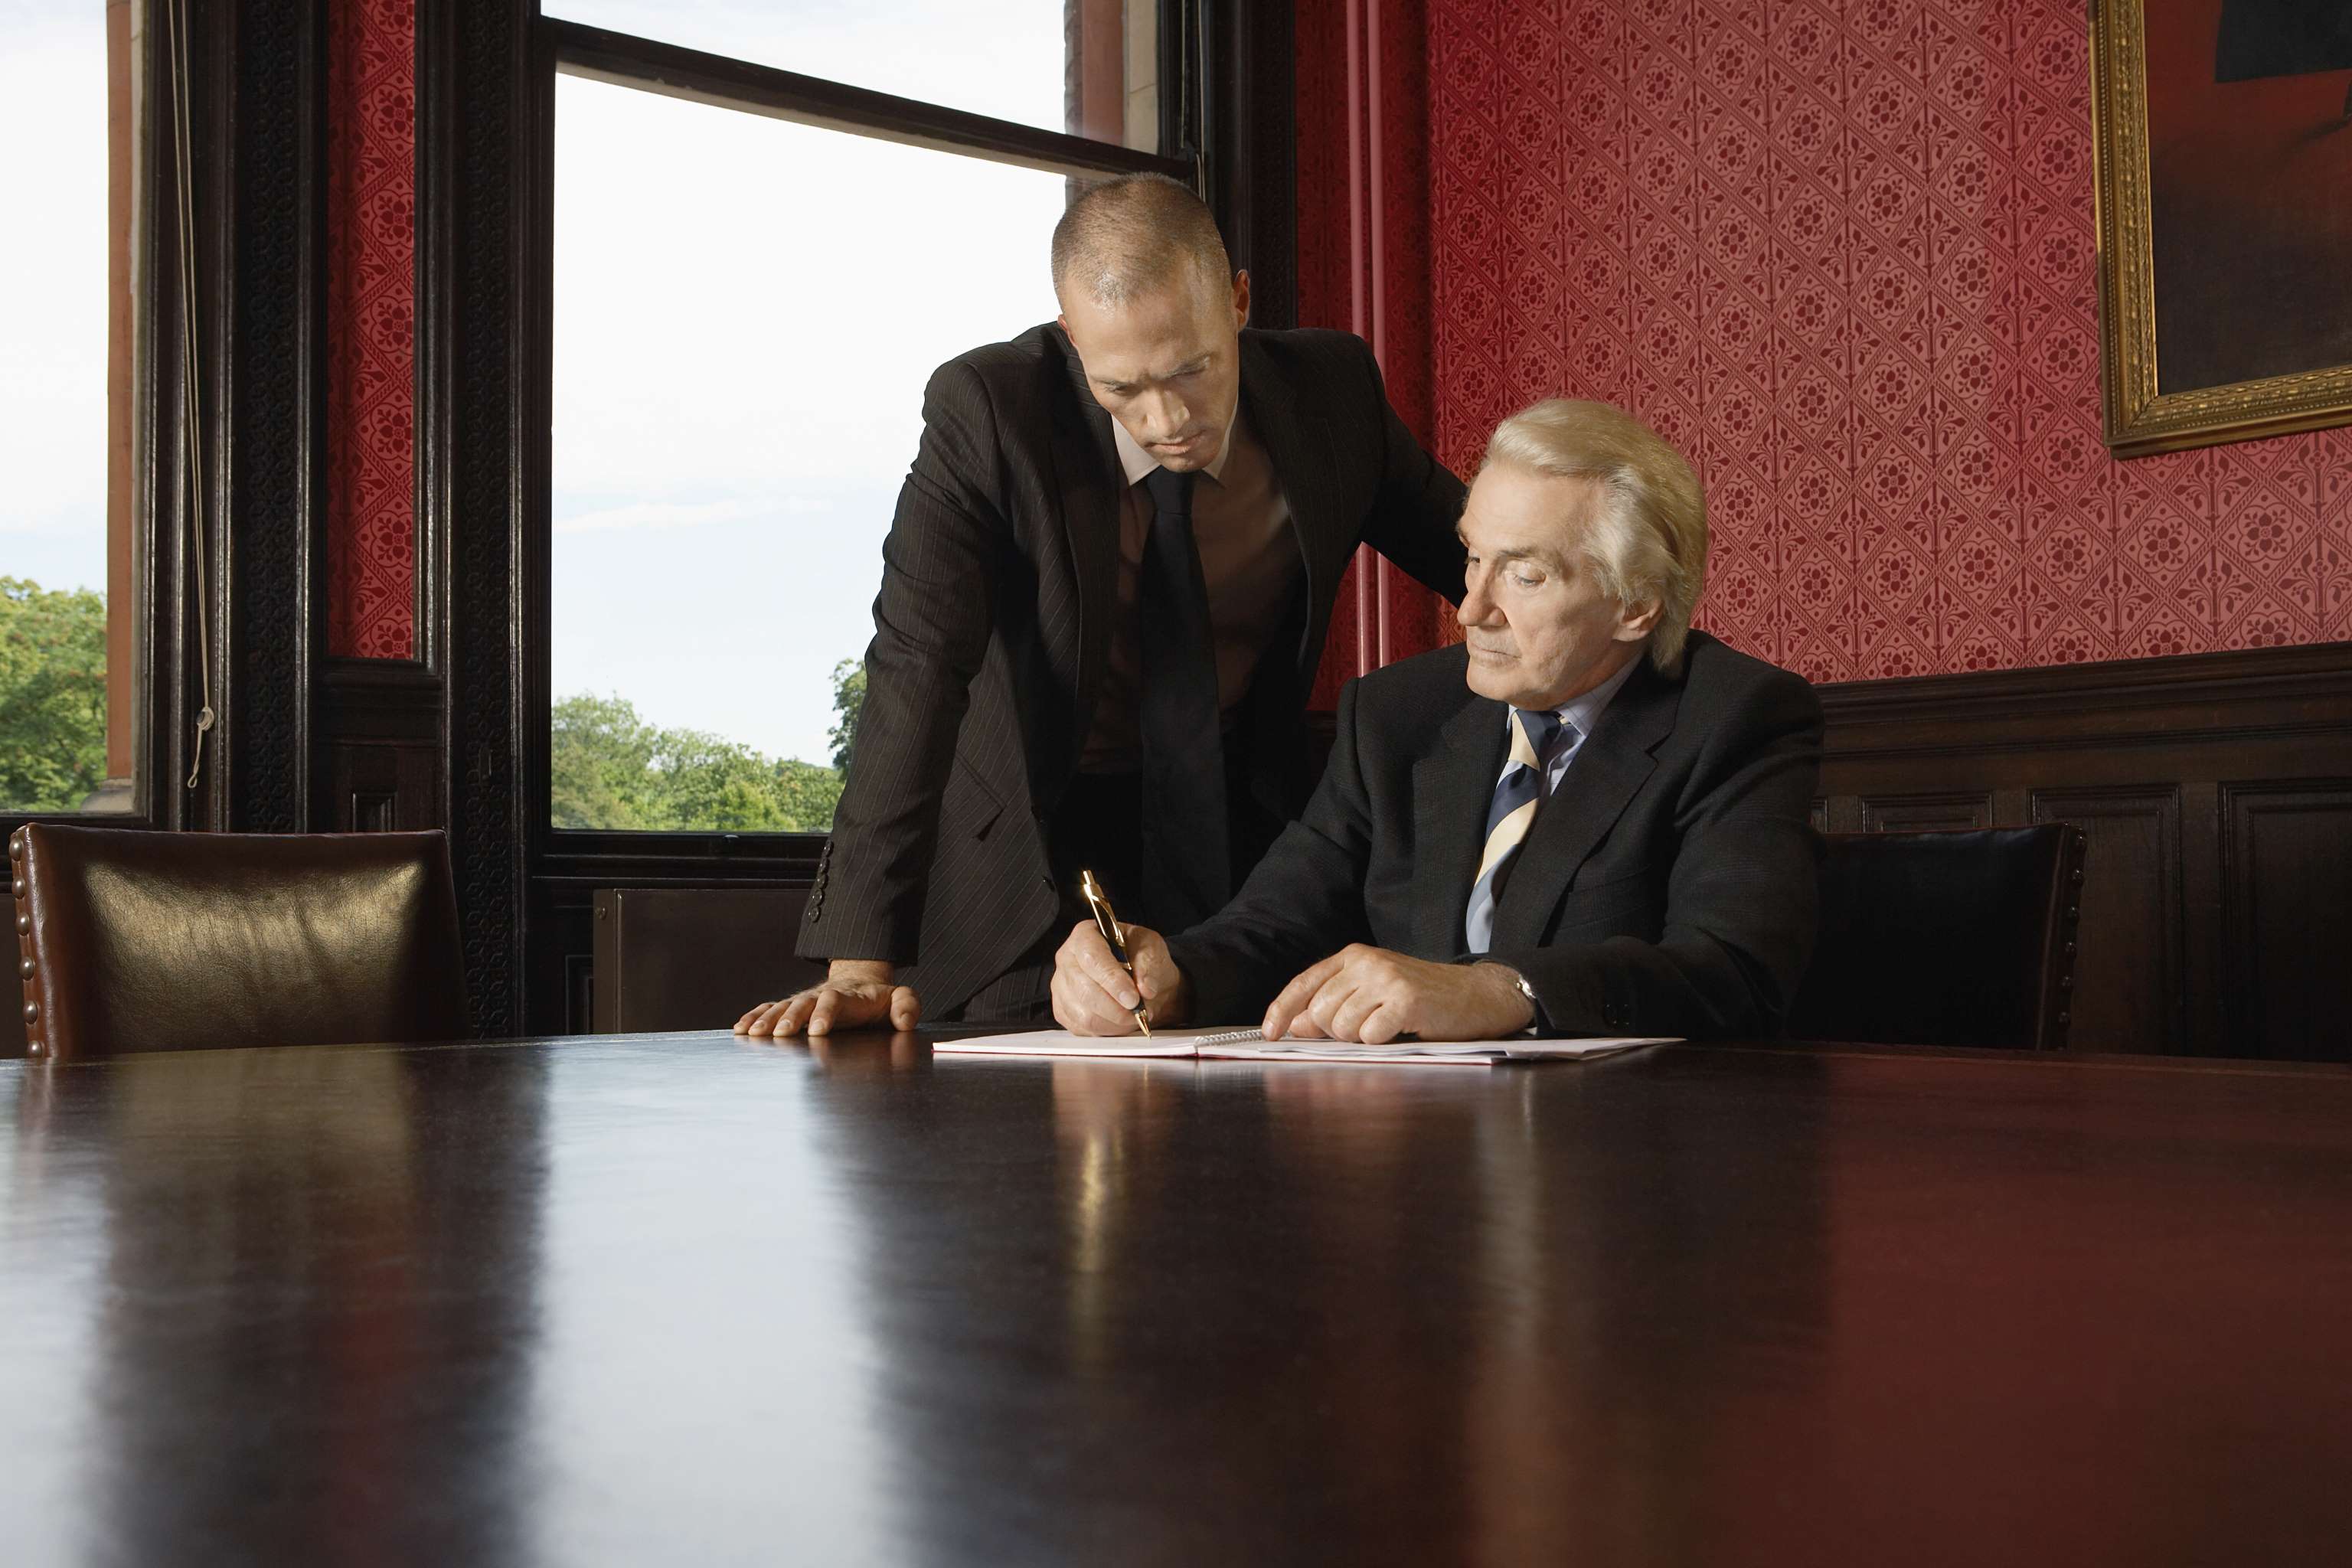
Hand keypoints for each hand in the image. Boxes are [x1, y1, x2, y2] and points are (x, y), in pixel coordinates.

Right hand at [736, 959, 920, 1037]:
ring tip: (753, 1034)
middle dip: (792, 1018)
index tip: (817, 1030)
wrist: (860, 982)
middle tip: (782, 1034)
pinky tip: (740, 1029)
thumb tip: (906, 1020)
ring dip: (768, 1020)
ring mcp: (804, 1001)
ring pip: (782, 1007)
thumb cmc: (880, 999)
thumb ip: (907, 1006)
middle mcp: (821, 996)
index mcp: (848, 996)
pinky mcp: (792, 1008)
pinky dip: (755, 1017)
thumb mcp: (901, 998)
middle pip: (803, 1004)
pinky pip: (770, 1009)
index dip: (825, 1014)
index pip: (835, 1001)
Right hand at [1051, 920, 1189, 1035]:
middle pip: (1085, 990)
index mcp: (1085, 935)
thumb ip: (1148, 965)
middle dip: (1117, 1007)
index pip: (1092, 958)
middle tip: (1140, 1011)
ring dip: (1114, 1021)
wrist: (1138, 978)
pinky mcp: (1062, 1011)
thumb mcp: (1151, 948)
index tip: (1133, 997)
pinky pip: (1082, 1028)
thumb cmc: (1140, 958)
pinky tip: (1120, 1022)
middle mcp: (1066, 959)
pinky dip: (1107, 1030)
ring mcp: (1060, 986)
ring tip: (1134, 1016)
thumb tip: (1145, 989)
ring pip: (1084, 1015)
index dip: (1113, 980)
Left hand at [1261, 947, 1533, 1044]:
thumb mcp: (1374, 995)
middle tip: (1366, 1030)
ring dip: (1360, 1039)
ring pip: (1341, 1027)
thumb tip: (1296, 1024)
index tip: (1270, 1034)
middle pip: (1320, 1012)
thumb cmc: (1423, 999)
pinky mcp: (1406, 1000)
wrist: (1477, 995)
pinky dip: (1381, 1042)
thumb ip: (1335, 1005)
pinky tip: (1400, 1031)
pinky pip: (1370, 1036)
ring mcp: (1386, 979)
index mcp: (1353, 957)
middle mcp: (1366, 963)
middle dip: (1335, 1032)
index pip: (1304, 983)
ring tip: (1387, 1028)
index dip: (1282, 1010)